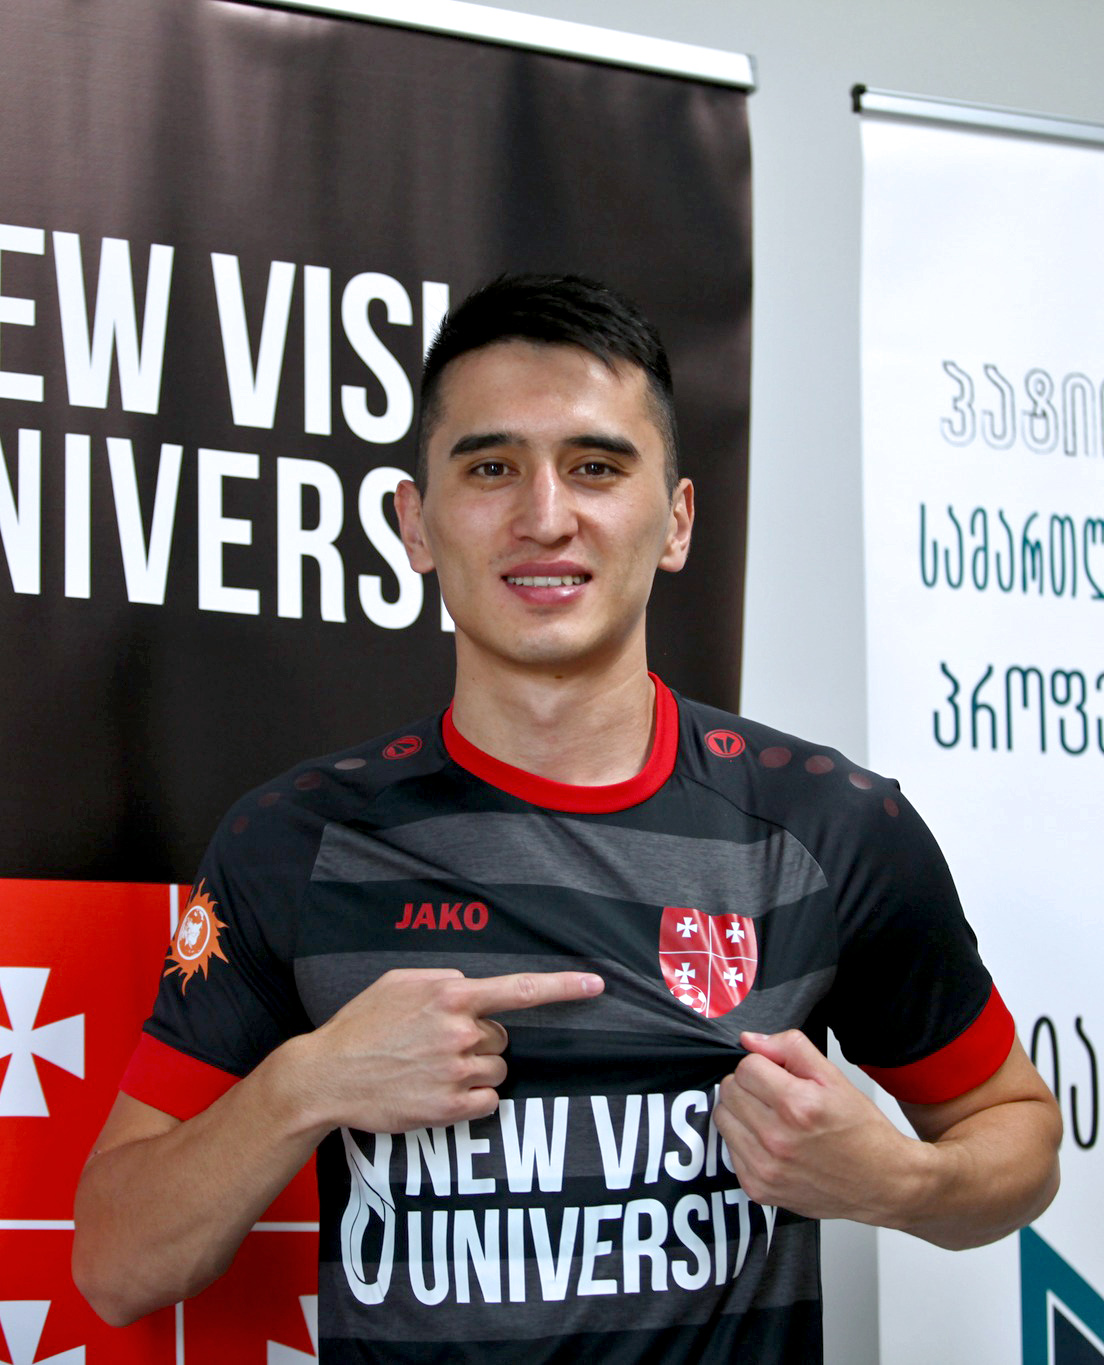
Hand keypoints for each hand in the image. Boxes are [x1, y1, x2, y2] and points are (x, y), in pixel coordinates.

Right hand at [297, 967, 603, 1134]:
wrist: (327, 1076)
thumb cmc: (360, 1025)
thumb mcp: (396, 982)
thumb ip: (440, 980)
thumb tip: (467, 986)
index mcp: (450, 997)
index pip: (519, 990)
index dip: (563, 987)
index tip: (597, 984)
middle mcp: (459, 1033)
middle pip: (502, 1039)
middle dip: (480, 1042)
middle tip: (439, 1047)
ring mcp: (456, 1073)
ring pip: (496, 1072)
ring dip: (475, 1072)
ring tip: (432, 1071)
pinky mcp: (449, 1109)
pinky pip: (487, 1103)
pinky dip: (472, 1100)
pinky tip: (437, 1092)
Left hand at [713, 1029, 919, 1222]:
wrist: (883, 1184)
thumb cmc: (862, 1131)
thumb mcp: (835, 1078)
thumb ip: (791, 1048)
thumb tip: (751, 1040)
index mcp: (797, 1105)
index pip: (746, 1066)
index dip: (762, 1065)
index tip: (777, 1075)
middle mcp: (777, 1139)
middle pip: (730, 1089)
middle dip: (748, 1085)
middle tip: (774, 1096)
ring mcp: (765, 1168)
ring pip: (723, 1117)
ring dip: (741, 1111)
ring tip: (771, 1117)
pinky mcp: (758, 1189)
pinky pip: (728, 1148)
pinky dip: (744, 1140)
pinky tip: (770, 1142)